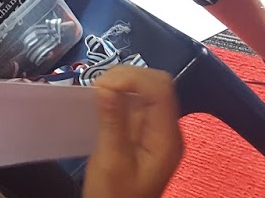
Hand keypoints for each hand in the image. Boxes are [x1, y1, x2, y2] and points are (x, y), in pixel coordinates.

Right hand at [84, 67, 182, 197]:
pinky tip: (103, 100)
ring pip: (148, 88)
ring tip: (97, 93)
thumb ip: (112, 122)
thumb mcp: (110, 162)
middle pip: (157, 83)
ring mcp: (157, 129)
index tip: (100, 85)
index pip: (160, 89)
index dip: (132, 78)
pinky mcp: (144, 130)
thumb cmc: (114, 196)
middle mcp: (167, 129)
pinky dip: (120, 93)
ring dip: (122, 82)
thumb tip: (106, 87)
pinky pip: (137, 101)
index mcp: (166, 138)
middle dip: (127, 77)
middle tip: (97, 88)